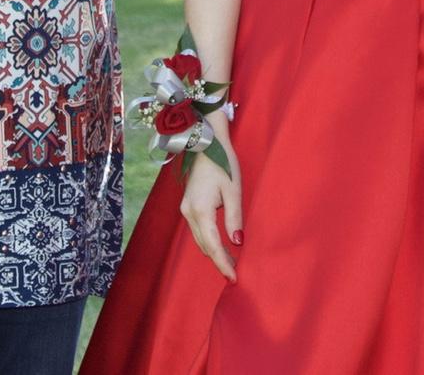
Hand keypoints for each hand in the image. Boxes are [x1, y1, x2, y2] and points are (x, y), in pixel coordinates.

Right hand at [180, 125, 242, 278]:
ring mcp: (185, 210)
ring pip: (199, 240)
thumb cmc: (224, 164)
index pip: (212, 245)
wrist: (206, 144)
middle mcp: (189, 213)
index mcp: (200, 210)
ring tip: (231, 261)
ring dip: (213, 252)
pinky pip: (197, 230)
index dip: (223, 263)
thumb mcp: (234, 190)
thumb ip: (234, 217)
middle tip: (235, 272)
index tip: (233, 278)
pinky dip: (208, 241)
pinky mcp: (187, 206)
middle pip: (203, 246)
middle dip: (219, 260)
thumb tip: (237, 243)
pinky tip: (220, 244)